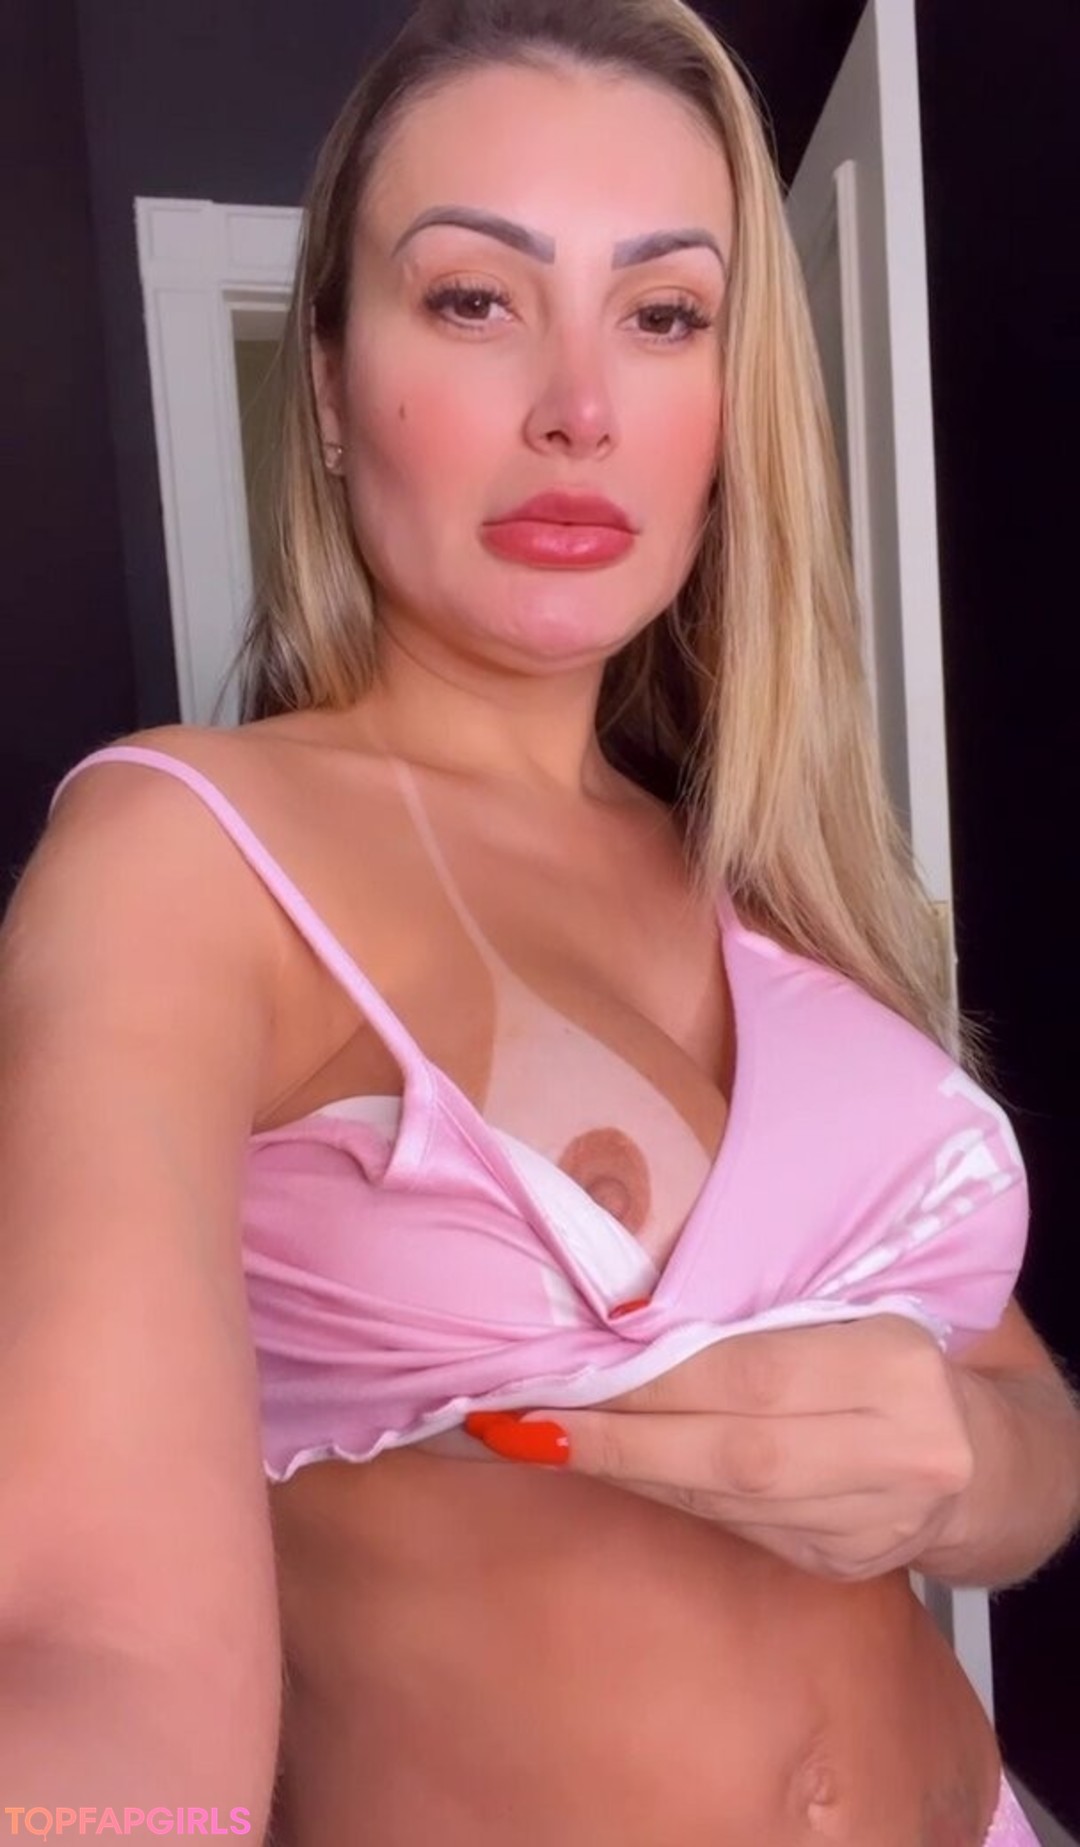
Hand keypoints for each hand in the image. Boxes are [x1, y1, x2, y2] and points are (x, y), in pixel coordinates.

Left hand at [466, 1315, 977, 1580]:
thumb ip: (755, 1322)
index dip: (653, 1380)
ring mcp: (868, 1523)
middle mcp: (891, 1452)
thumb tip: (621, 1326)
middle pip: (731, 1452)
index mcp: (891, 1367)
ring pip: (724, 1501)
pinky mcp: (840, 1566)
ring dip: (623, 1471)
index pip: (749, 1375)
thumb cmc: (890, 1361)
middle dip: (614, 1440)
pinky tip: (609, 1473)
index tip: (562, 1372)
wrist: (977, 1462)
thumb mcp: (849, 1315)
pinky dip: (664, 1496)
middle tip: (513, 1423)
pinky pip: (734, 1528)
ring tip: (536, 1444)